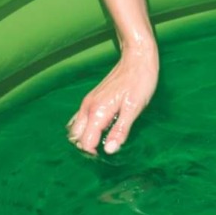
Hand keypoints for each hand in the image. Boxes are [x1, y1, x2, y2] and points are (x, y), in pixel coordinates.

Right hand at [68, 39, 158, 154]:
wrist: (137, 58)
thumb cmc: (140, 82)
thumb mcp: (134, 109)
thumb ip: (121, 130)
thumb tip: (109, 150)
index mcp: (97, 112)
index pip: (85, 142)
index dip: (94, 153)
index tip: (107, 156)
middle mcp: (88, 107)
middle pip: (75, 137)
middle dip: (86, 147)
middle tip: (104, 150)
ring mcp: (88, 102)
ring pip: (76, 128)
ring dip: (84, 138)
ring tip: (102, 141)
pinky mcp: (92, 99)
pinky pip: (80, 119)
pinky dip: (85, 129)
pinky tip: (101, 129)